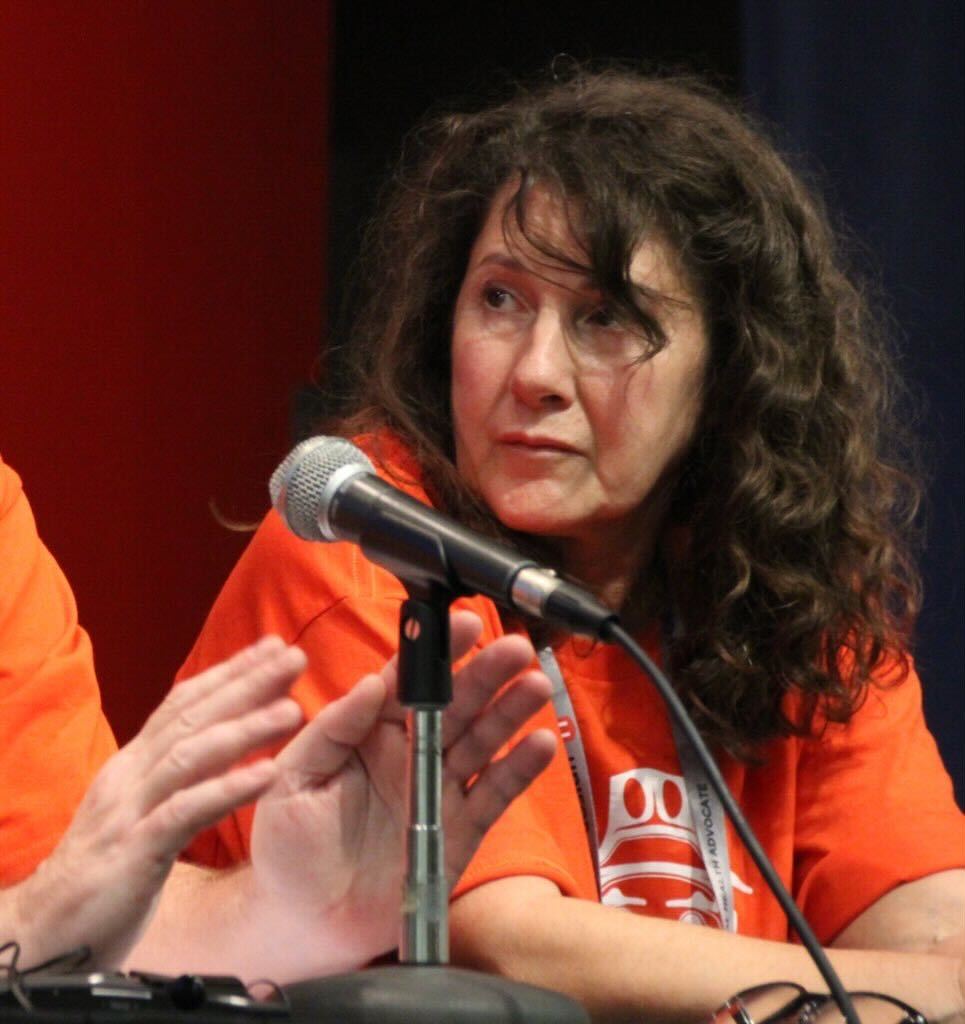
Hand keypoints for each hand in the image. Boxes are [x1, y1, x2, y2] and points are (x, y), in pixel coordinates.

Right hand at [11, 638, 305, 968]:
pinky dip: (227, 790)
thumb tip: (218, 744)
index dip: (229, 672)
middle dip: (247, 683)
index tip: (274, 647)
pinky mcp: (133, 853)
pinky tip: (267, 776)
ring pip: (191, 755)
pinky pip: (185, 813)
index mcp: (133, 766)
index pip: (183, 703)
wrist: (42, 935)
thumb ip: (172, 778)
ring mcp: (129, 812)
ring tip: (293, 711)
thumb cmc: (104, 874)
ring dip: (245, 729)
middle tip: (295, 657)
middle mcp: (129, 777)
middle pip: (192, 716)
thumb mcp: (140, 812)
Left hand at [247, 610, 555, 975]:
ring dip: (510, 712)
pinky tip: (540, 744)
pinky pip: (493, 794)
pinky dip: (518, 769)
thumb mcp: (294, 778)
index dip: (436, 653)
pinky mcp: (459, 830)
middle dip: (486, 674)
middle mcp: (410, 752)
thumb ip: (332, 729)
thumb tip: (373, 683)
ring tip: (536, 685)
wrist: (303, 921)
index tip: (464, 624)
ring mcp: (438, 789)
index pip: (407, 682)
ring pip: (481, 740)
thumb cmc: (288, 845)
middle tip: (516, 648)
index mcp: (370, 731)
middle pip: (455, 705)